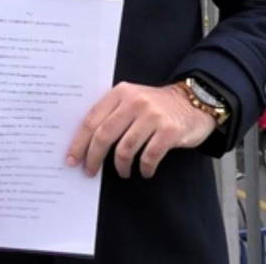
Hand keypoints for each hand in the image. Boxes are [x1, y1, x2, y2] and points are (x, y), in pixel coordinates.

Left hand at [65, 82, 216, 179]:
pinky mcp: (169, 130)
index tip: (71, 160)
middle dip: (93, 157)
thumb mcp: (131, 100)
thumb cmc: (156, 106)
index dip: (79, 142)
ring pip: (125, 148)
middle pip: (104, 135)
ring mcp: (153, 115)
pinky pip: (149, 156)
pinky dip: (144, 168)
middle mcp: (135, 101)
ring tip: (123, 172)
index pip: (92, 120)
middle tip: (90, 172)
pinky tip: (145, 172)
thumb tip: (84, 144)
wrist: (193, 102)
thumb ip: (111, 114)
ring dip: (121, 166)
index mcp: (120, 93)